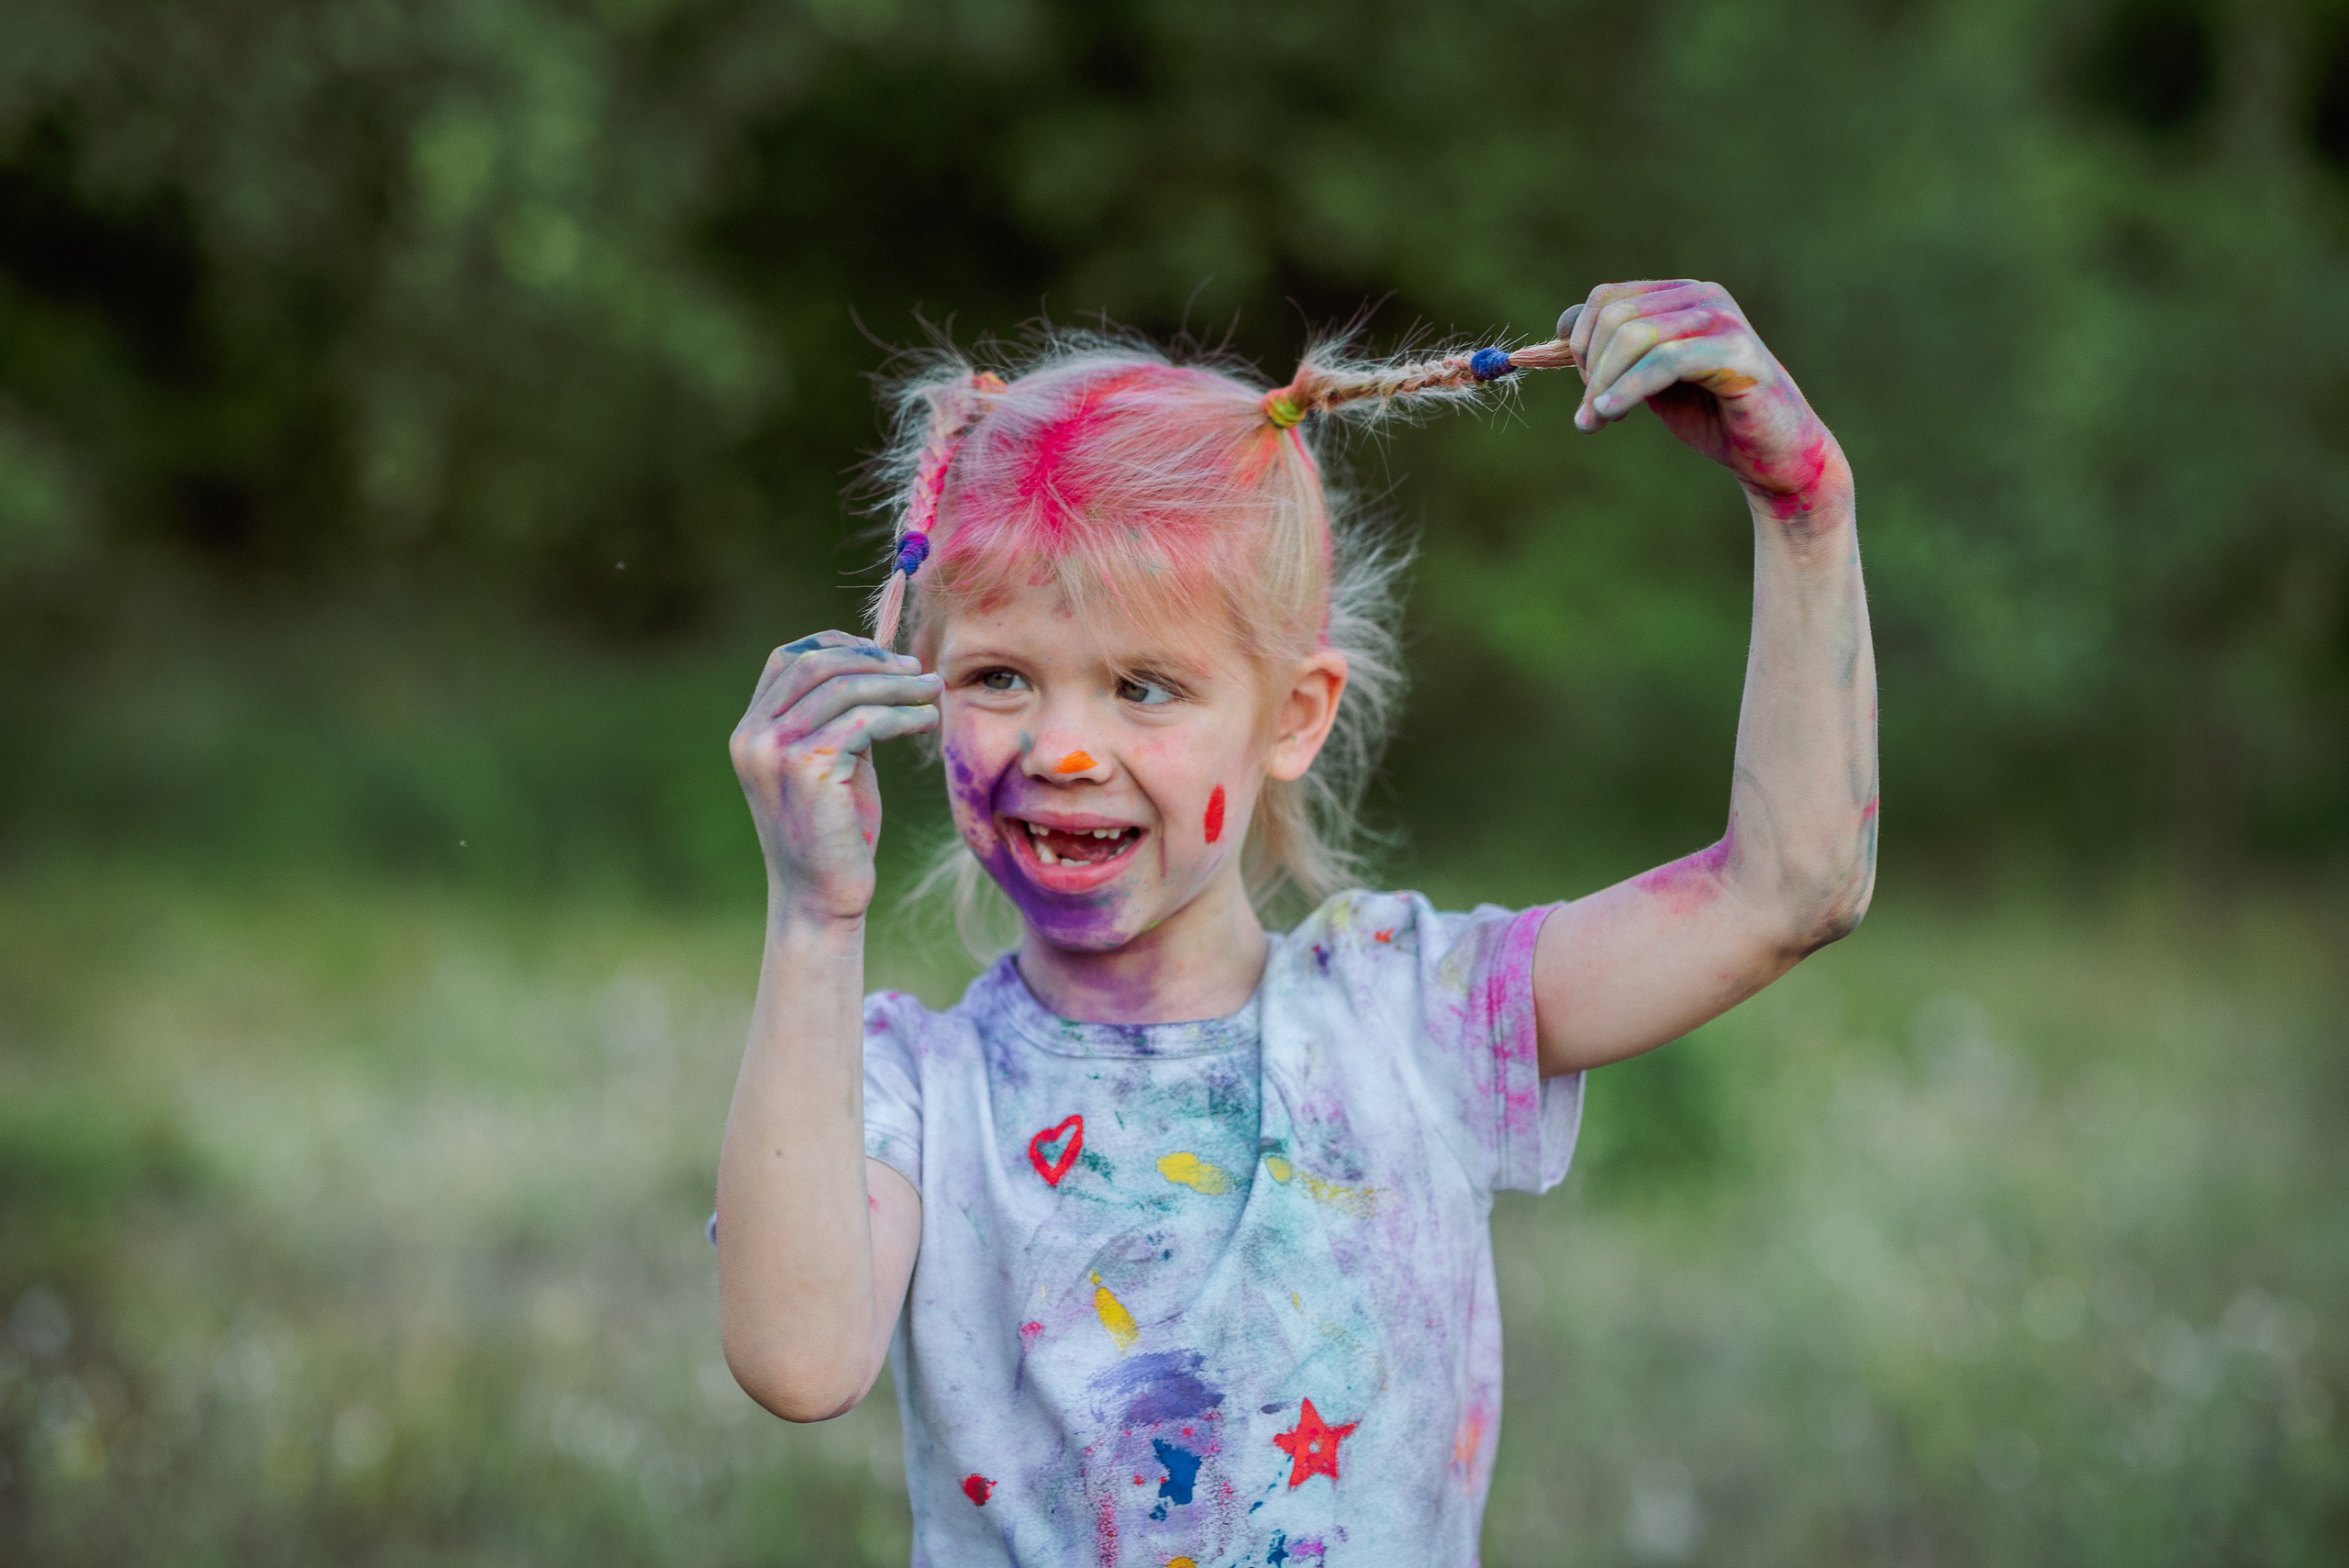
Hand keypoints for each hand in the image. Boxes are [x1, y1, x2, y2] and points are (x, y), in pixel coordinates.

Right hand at [729, 631, 940, 922]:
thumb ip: (837, 717)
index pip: (788, 659)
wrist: (821, 897)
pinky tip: (927, 721)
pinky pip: (865, 721)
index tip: (884, 655)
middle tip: (919, 671)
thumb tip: (882, 667)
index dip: (838, 646)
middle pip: (817, 665)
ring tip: (933, 691)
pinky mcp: (809, 770)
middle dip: (875, 661)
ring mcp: (776, 752)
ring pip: (845, 689)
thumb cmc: (833, 832)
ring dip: (897, 685)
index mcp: (750, 730)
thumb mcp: (828, 762)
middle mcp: (754, 736)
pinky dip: (903, 714)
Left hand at [1562, 280, 1849, 518]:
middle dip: (1590, 369)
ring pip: (1636, 336)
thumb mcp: (1652, 380)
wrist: (1775, 455)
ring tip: (1595, 422)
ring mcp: (1723, 321)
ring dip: (1603, 385)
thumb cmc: (1713, 417)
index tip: (1584, 388)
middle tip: (1588, 414)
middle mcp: (1704, 297)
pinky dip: (1627, 389)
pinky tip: (1609, 414)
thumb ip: (1616, 353)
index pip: (1608, 298)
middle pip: (1617, 316)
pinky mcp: (1737, 353)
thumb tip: (1563, 324)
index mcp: (1683, 296)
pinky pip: (1665, 361)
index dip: (1581, 342)